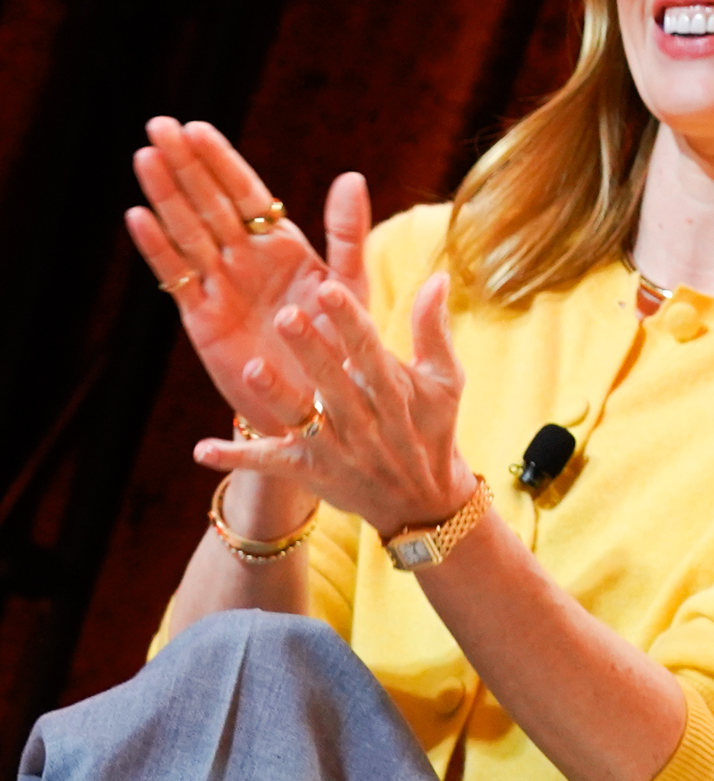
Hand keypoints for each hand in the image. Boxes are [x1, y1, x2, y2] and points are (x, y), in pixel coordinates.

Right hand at [125, 119, 369, 432]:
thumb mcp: (350, 285)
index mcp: (283, 246)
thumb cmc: (342, 345)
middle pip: (209, 203)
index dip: (222, 161)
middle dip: (185, 164)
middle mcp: (246, 260)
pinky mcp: (202, 319)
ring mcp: (220, 286)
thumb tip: (351, 176)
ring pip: (188, 231)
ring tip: (146, 157)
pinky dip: (158, 248)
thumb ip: (347, 234)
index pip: (246, 194)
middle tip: (159, 124)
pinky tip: (139, 217)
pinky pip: (176, 276)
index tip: (197, 127)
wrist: (322, 404)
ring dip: (166, 195)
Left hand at [198, 272, 472, 538]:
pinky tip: (202, 450)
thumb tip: (439, 277)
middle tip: (286, 316)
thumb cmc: (432, 427)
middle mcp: (365, 421)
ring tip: (252, 369)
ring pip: (302, 420)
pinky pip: (270, 464)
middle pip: (333, 381)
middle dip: (311, 350)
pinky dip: (237, 458)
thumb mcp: (444, 379)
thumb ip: (433, 328)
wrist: (424, 502)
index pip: (370, 350)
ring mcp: (335, 449)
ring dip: (276, 396)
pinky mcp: (310, 472)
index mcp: (395, 392)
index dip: (350, 321)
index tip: (329, 289)